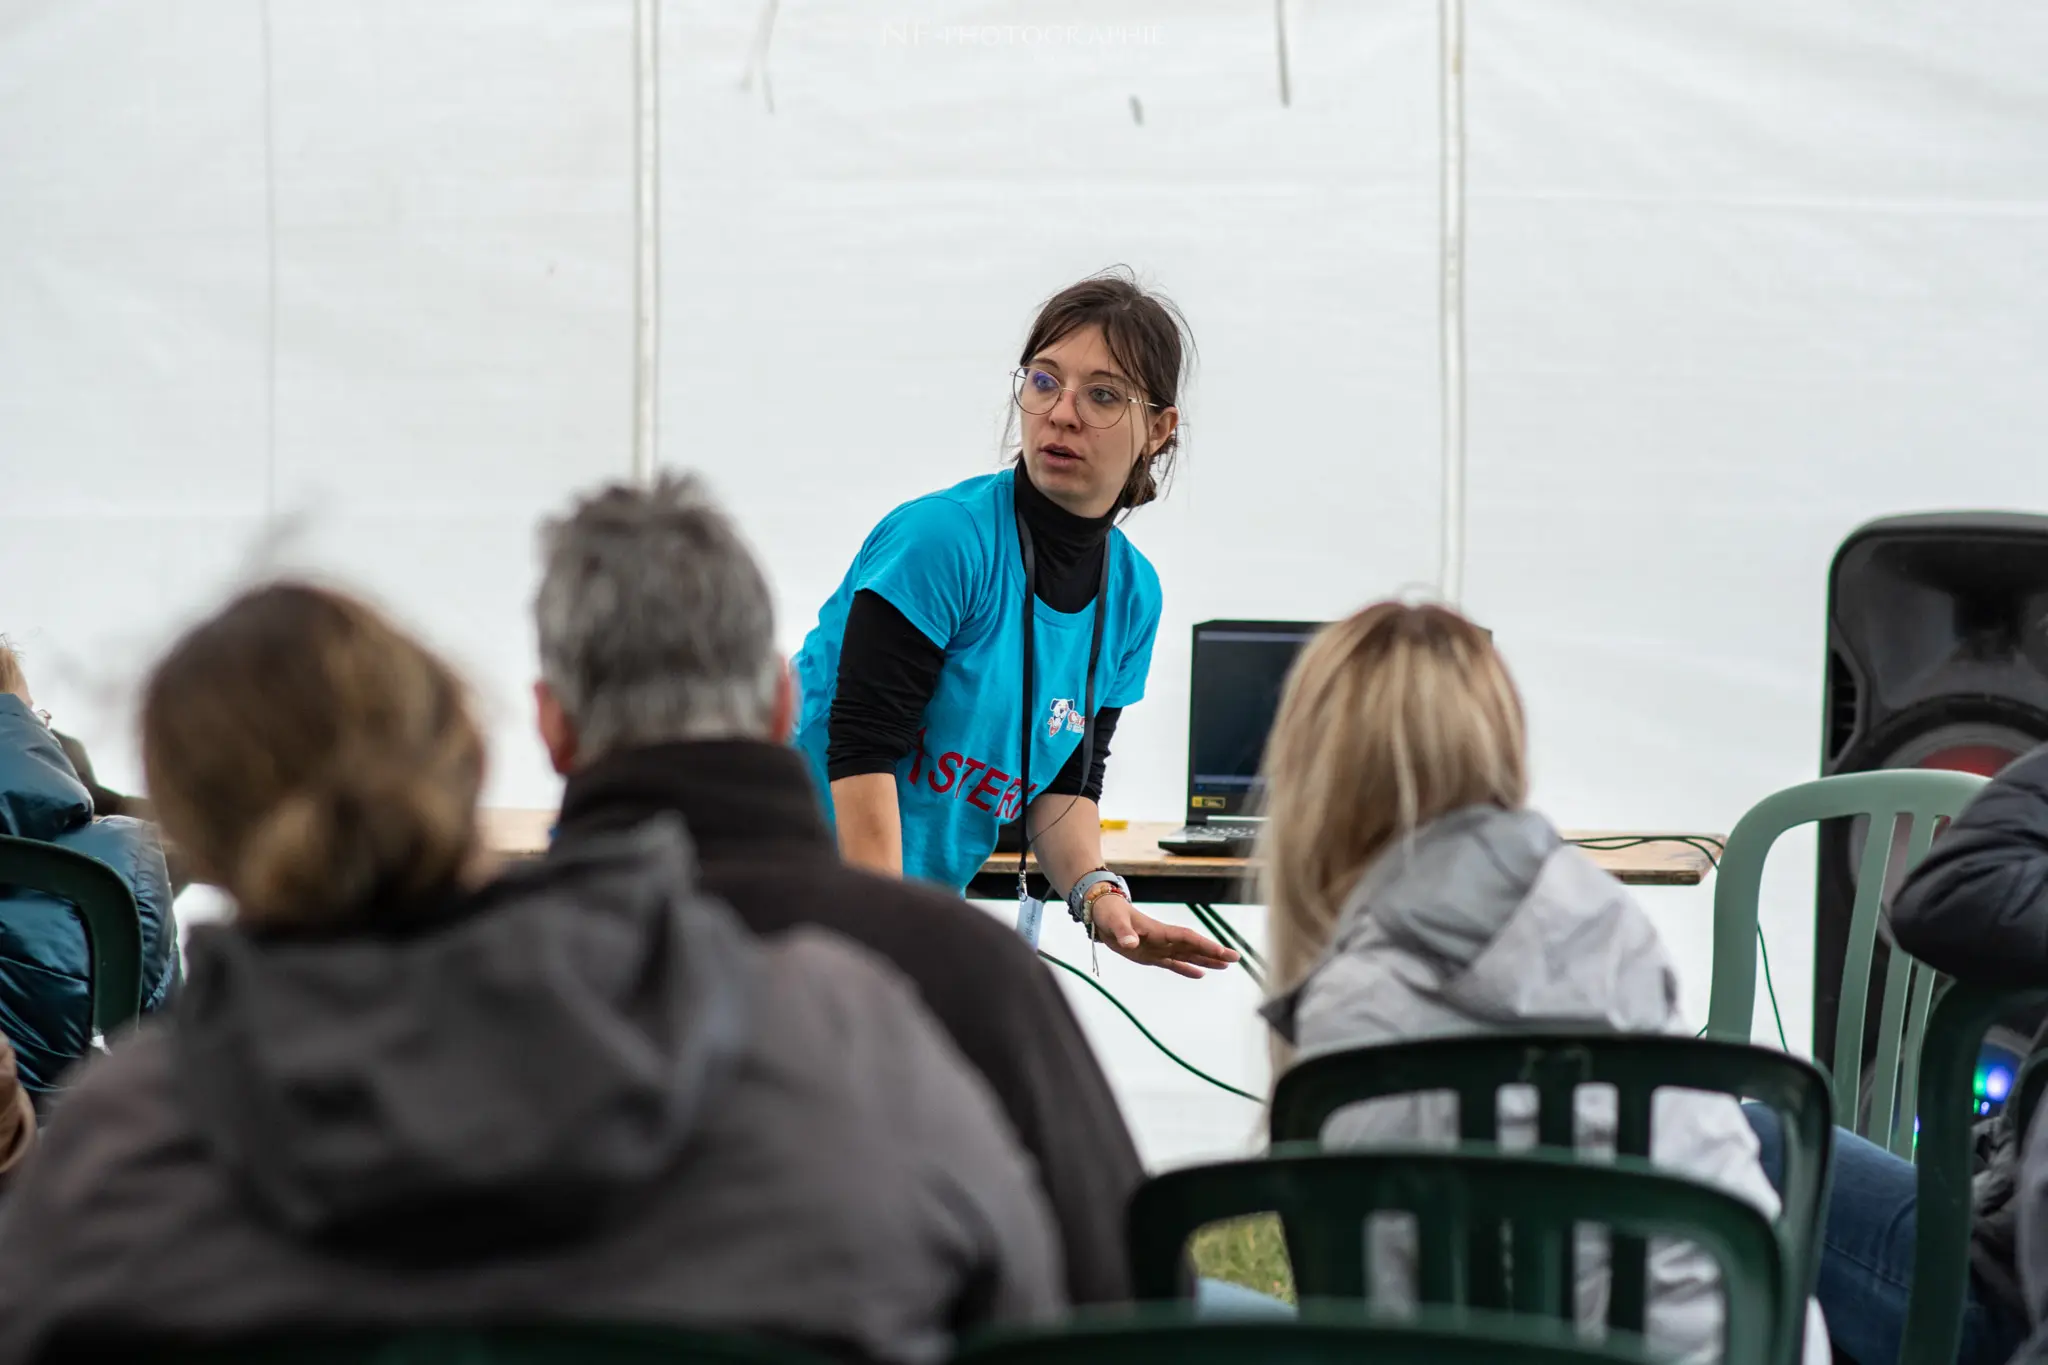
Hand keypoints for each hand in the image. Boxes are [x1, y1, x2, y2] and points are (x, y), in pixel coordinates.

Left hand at [1086, 894, 1238, 978]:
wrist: (1101, 914)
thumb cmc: (1109, 914)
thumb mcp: (1114, 922)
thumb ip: (1123, 933)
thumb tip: (1130, 943)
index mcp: (1159, 930)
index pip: (1187, 938)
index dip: (1204, 945)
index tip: (1221, 952)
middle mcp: (1164, 939)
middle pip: (1194, 946)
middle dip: (1214, 952)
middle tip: (1235, 958)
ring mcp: (1159, 947)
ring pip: (1188, 955)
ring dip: (1206, 960)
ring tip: (1226, 966)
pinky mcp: (1151, 955)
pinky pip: (1173, 963)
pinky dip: (1187, 969)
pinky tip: (1201, 974)